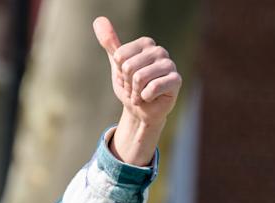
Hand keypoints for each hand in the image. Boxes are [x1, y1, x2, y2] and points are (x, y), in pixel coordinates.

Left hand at [95, 16, 181, 165]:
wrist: (141, 110)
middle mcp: (159, 50)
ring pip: (139, 78)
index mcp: (146, 43)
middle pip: (128, 67)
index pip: (120, 56)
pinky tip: (150, 99)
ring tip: (141, 94)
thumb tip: (99, 19)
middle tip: (134, 88)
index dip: (119, 73)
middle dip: (126, 84)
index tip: (126, 78)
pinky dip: (145, 98)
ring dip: (135, 93)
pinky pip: (153, 88)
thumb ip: (110, 43)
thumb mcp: (117, 64)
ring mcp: (169, 64)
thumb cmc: (130, 86)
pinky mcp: (176, 80)